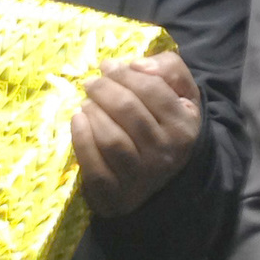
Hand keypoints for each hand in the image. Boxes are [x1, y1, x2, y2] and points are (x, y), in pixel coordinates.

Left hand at [72, 50, 203, 217]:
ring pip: (111, 138)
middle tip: (90, 83)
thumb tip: (137, 65)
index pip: (151, 89)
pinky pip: (94, 166)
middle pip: (127, 110)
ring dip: (92, 113)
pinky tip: (77, 120)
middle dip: (103, 90)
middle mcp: (165, 153)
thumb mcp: (182, 96)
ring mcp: (140, 177)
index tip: (107, 66)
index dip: (124, 73)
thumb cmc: (166, 129)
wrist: (162, 184)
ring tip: (86, 103)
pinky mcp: (115, 194)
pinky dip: (81, 139)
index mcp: (183, 126)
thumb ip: (169, 69)